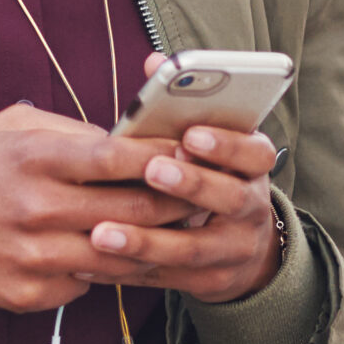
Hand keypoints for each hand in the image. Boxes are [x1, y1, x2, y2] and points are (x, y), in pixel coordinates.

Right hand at [0, 102, 191, 312]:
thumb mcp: (8, 129)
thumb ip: (68, 131)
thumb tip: (123, 139)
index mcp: (34, 159)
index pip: (117, 156)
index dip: (162, 154)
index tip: (190, 151)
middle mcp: (38, 208)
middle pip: (133, 209)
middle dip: (179, 201)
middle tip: (205, 193)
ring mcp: (36, 257)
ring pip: (121, 255)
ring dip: (157, 243)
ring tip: (183, 230)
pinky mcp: (31, 294)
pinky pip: (91, 283)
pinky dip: (112, 270)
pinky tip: (130, 259)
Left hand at [76, 53, 283, 304]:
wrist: (239, 247)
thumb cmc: (211, 174)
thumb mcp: (210, 142)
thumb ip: (182, 105)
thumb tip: (153, 61)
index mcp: (254, 167)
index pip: (255, 153)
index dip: (226, 145)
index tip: (191, 134)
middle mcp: (252, 208)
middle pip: (230, 198)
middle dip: (190, 184)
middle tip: (151, 170)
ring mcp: (233, 250)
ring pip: (192, 248)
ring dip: (145, 239)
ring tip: (101, 231)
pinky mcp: (208, 282)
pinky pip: (165, 277)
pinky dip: (126, 269)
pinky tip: (88, 262)